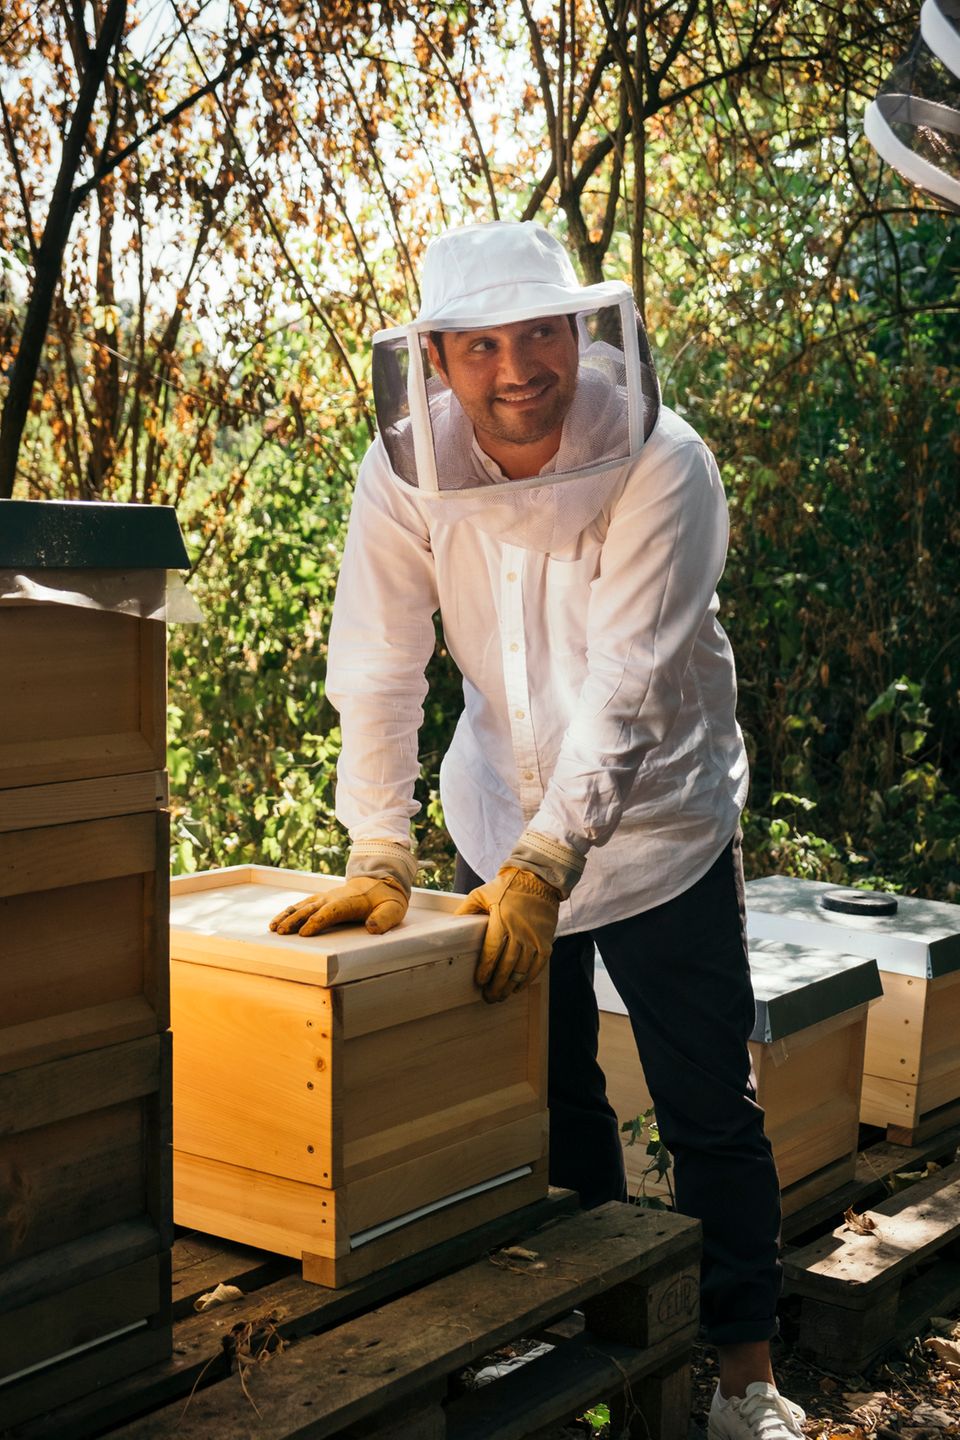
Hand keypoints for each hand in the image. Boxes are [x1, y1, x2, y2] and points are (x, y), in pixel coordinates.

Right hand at [269, 875, 407, 936]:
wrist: (380, 881)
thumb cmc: (386, 899)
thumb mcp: (393, 909)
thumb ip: (384, 919)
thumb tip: (372, 928)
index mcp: (350, 902)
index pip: (331, 912)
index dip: (317, 921)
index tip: (304, 932)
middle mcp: (334, 898)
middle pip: (312, 908)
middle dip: (295, 920)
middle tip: (281, 932)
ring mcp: (326, 897)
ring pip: (303, 905)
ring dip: (288, 915)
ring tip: (274, 928)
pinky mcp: (322, 899)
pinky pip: (302, 904)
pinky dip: (289, 911)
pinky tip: (278, 920)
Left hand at [455, 866, 559, 1002]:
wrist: (539, 881)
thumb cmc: (508, 887)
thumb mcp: (482, 893)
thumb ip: (466, 910)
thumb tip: (451, 924)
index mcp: (501, 921)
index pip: (491, 952)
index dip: (485, 970)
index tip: (479, 981)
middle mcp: (519, 933)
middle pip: (506, 966)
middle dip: (496, 984)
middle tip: (488, 996)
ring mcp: (534, 939)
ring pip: (521, 970)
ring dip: (510, 986)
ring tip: (501, 995)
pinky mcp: (546, 943)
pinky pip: (537, 967)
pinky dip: (527, 980)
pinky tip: (518, 987)